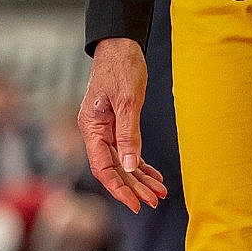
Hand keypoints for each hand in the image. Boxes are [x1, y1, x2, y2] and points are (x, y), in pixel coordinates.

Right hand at [79, 39, 167, 211]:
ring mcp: (105, 129)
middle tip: (153, 202)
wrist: (119, 47)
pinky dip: (141, 163)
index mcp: (92, 128)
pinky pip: (128, 150)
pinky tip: (154, 176)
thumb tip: (131, 166)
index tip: (135, 203)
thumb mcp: (128, 101)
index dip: (119, 188)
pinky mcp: (116, 123)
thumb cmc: (120, 68)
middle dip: (133, 187)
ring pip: (122, 162)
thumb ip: (128, 134)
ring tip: (159, 193)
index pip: (103, 168)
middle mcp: (96, 132)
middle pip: (113, 168)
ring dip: (140, 178)